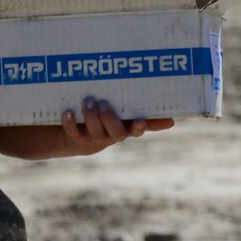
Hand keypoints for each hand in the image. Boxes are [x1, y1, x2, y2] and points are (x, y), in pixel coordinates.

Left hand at [60, 97, 174, 156]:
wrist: (78, 136)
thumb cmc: (106, 119)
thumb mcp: (124, 115)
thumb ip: (145, 114)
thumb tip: (172, 117)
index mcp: (125, 128)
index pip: (137, 130)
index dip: (139, 127)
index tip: (140, 120)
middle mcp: (111, 136)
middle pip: (116, 134)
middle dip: (109, 119)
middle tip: (103, 103)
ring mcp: (94, 139)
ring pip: (95, 132)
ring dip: (91, 117)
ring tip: (88, 101)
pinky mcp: (77, 139)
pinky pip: (74, 134)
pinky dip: (70, 123)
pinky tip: (68, 111)